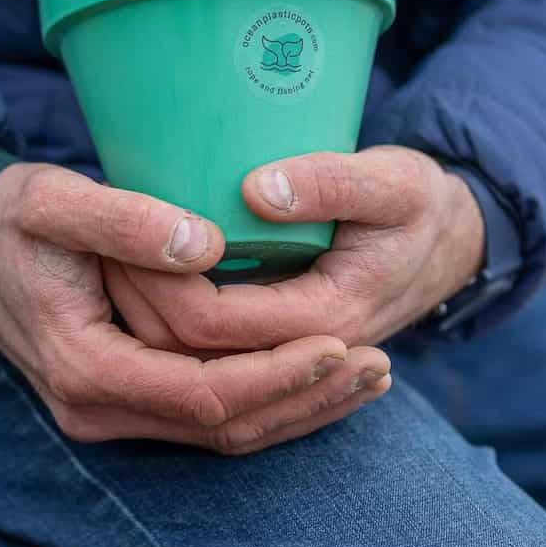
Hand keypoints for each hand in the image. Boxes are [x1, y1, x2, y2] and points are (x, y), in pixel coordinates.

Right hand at [0, 163, 391, 453]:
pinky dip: (267, 401)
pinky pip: (206, 418)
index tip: (341, 341)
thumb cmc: (7, 217)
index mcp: (83, 368)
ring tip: (370, 375)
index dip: (277, 374)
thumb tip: (206, 244)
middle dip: (305, 399)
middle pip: (223, 428)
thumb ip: (123, 220)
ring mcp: (106, 411)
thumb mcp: (52, 200)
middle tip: (380, 364)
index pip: (203, 395)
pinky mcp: (121, 398)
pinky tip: (316, 377)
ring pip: (221, 433)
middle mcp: (95, 408)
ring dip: (297, 408)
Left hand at [104, 147, 485, 353]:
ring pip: (190, 366)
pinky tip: (137, 287)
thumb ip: (332, 182)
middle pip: (188, 354)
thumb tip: (258, 191)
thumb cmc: (419, 205)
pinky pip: (207, 360)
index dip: (158, 284)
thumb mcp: (393, 180)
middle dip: (138, 304)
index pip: (212, 322)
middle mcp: (298, 356)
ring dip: (144, 320)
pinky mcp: (271, 354)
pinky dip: (165, 329)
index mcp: (326, 320)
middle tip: (98, 249)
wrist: (447, 245)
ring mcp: (284, 363)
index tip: (120, 236)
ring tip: (105, 262)